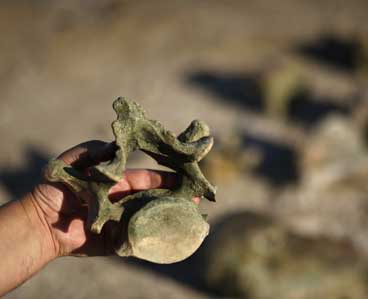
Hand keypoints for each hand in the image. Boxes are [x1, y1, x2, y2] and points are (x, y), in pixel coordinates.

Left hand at [29, 140, 183, 256]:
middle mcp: (123, 201)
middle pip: (154, 199)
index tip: (183, 175)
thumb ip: (98, 149)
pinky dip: (155, 237)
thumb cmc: (59, 185)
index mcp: (117, 183)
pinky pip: (139, 239)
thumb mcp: (77, 158)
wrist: (44, 219)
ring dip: (170, 216)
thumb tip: (121, 143)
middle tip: (196, 196)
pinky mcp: (117, 240)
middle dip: (175, 197)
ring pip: (151, 218)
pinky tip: (173, 233)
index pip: (147, 179)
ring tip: (191, 214)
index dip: (165, 178)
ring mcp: (121, 221)